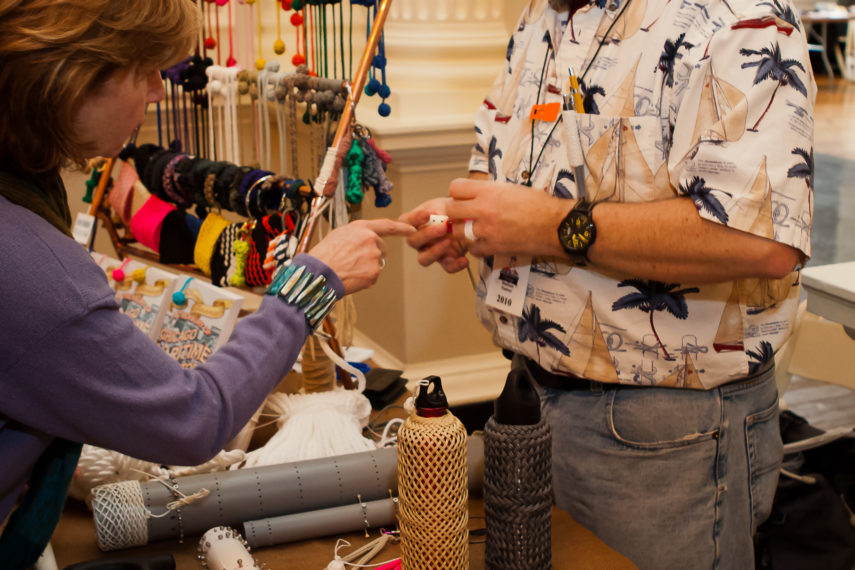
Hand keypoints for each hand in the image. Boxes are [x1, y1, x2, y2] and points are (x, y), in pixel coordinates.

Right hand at [308, 218, 414, 294]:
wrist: (319, 273)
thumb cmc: (324, 254)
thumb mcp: (339, 235)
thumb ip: (357, 235)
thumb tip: (367, 241)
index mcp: (362, 228)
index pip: (388, 226)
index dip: (402, 228)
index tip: (412, 230)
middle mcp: (371, 240)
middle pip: (382, 249)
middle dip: (373, 255)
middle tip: (353, 261)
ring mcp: (374, 257)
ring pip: (377, 264)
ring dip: (367, 267)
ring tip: (348, 268)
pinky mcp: (374, 272)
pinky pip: (373, 276)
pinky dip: (364, 279)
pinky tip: (351, 277)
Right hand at [399, 197, 469, 272]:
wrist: (467, 218)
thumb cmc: (450, 210)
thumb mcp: (445, 204)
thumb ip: (440, 209)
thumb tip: (436, 215)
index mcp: (415, 223)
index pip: (405, 222)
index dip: (415, 219)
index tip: (428, 213)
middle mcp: (419, 239)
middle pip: (413, 242)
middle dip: (427, 234)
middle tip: (443, 227)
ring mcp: (431, 251)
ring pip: (424, 259)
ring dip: (435, 251)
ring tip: (449, 241)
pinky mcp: (445, 260)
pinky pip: (446, 267)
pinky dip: (455, 265)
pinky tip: (463, 260)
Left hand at [445, 178, 568, 257]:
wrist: (555, 225)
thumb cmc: (540, 205)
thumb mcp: (512, 188)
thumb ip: (490, 191)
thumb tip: (475, 193)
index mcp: (489, 191)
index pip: (455, 188)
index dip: (457, 193)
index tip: (461, 197)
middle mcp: (484, 209)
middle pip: (450, 210)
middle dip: (454, 212)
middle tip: (461, 215)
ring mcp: (487, 230)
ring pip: (459, 232)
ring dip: (464, 231)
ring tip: (474, 229)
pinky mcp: (493, 247)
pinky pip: (473, 249)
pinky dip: (476, 247)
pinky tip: (485, 241)